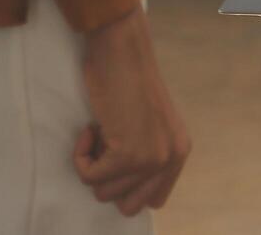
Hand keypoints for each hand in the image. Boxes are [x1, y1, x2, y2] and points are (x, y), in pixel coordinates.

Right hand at [74, 6, 189, 215]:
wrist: (121, 52)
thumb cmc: (126, 84)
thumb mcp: (149, 127)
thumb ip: (148, 158)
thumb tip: (127, 199)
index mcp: (180, 152)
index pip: (153, 200)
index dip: (127, 186)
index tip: (117, 158)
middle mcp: (172, 158)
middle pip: (127, 206)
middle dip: (109, 181)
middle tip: (109, 145)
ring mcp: (152, 158)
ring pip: (104, 193)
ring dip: (94, 164)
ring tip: (104, 130)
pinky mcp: (128, 155)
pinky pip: (88, 176)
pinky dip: (80, 155)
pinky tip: (93, 126)